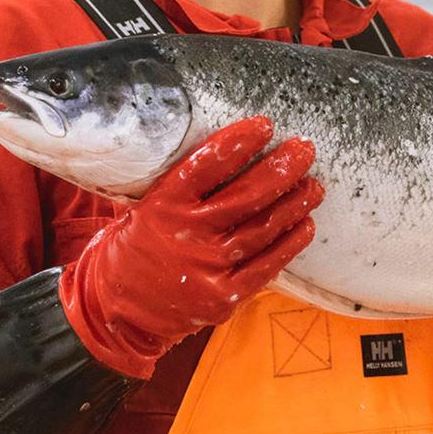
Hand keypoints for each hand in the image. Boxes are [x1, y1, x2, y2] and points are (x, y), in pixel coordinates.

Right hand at [59, 116, 321, 378]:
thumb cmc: (141, 244)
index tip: (264, 126)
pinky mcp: (223, 296)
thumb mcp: (147, 206)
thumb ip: (183, 183)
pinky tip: (306, 225)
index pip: (208, 164)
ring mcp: (207, 267)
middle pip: (247, 195)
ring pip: (262, 229)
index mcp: (164, 203)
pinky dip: (290, 244)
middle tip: (305, 149)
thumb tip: (230, 146)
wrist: (118, 307)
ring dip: (294, 204)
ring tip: (314, 186)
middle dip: (281, 168)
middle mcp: (188, 233)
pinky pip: (265, 265)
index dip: (239, 142)